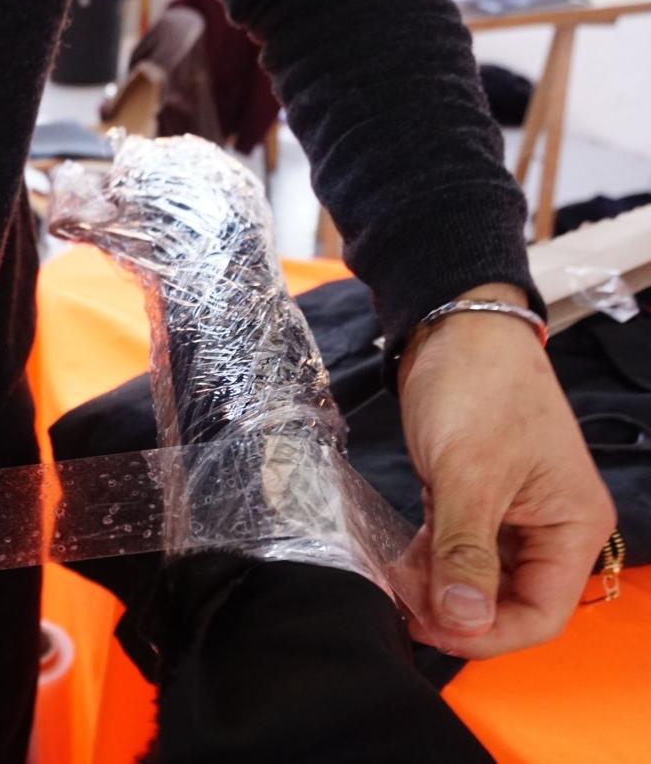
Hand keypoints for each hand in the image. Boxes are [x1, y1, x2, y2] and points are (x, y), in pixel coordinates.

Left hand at [397, 284, 614, 658]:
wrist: (454, 329)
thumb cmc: (477, 390)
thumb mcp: (468, 475)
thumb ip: (465, 552)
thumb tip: (463, 622)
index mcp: (571, 526)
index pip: (541, 613)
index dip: (487, 633)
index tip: (430, 628)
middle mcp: (549, 528)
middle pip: (507, 602)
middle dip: (454, 611)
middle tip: (399, 603)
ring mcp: (512, 516)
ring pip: (476, 579)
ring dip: (435, 588)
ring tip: (391, 581)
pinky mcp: (476, 501)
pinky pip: (456, 551)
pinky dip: (428, 562)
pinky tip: (394, 563)